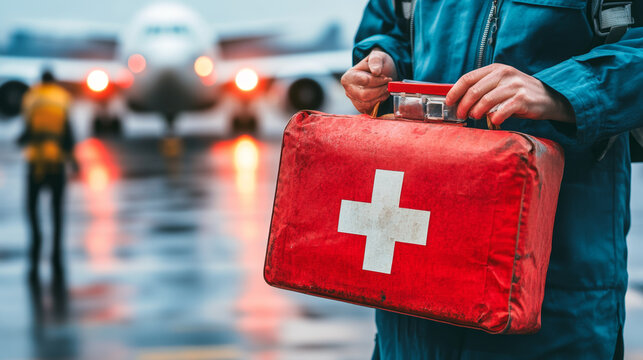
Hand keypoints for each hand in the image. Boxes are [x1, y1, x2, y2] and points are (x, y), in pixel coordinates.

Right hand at [341, 49, 396, 113]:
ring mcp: (354, 100)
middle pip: (365, 95)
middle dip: (380, 90)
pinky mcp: (361, 107)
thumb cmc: (377, 65)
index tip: (386, 77)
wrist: (380, 73)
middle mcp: (348, 90)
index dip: (378, 80)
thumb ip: (376, 61)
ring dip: (381, 96)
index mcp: (348, 77)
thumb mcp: (378, 56)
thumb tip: (376, 71)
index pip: (364, 81)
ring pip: (368, 103)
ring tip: (386, 88)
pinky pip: (371, 109)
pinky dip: (380, 101)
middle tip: (388, 84)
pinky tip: (383, 94)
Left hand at [445, 63, 574, 125]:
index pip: (468, 78)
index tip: (449, 102)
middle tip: (461, 115)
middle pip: (474, 91)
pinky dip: (494, 118)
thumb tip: (459, 101)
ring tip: (475, 117)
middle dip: (463, 105)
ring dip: (476, 112)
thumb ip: (483, 88)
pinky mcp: (523, 99)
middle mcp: (504, 74)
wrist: (549, 97)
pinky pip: (501, 110)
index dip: (455, 91)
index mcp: (495, 69)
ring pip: (485, 100)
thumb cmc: (519, 93)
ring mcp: (514, 86)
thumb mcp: (501, 83)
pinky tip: (493, 121)